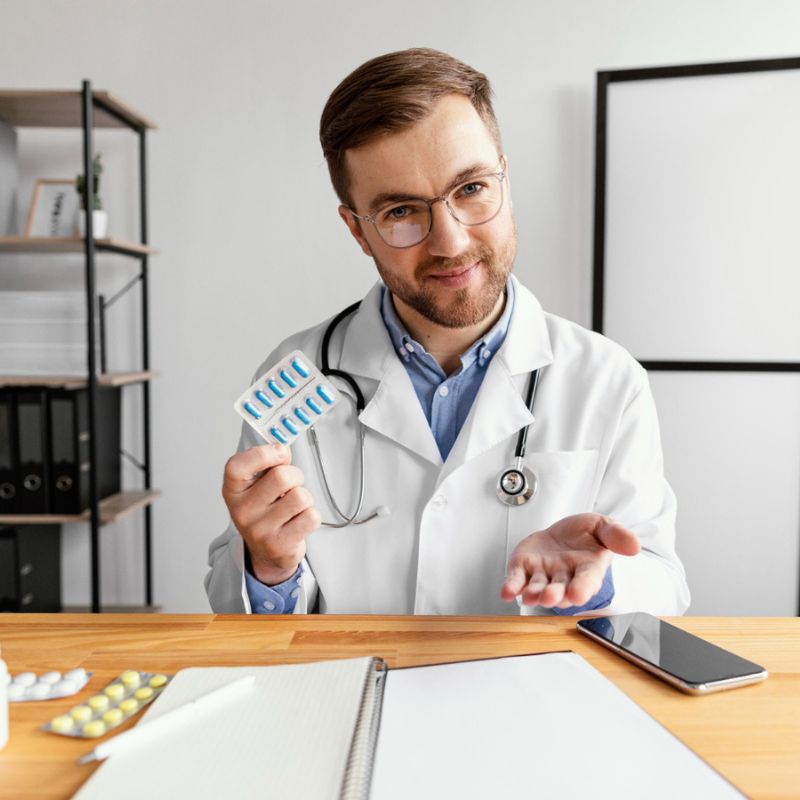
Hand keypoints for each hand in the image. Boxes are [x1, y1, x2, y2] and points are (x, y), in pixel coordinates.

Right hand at [222, 444, 320, 584]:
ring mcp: (259, 530)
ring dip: (305, 498)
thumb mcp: (256, 486)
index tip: (281, 453)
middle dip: (296, 476)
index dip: (264, 453)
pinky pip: (311, 517)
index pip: (238, 465)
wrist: (266, 553)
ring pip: (300, 496)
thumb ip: (267, 464)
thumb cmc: (264, 512)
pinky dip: (311, 516)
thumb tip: (283, 449)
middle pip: (282, 476)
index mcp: (233, 490)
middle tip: (292, 485)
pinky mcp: (279, 545)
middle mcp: (241, 511)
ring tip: (294, 507)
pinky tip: (298, 521)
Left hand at [500, 513, 640, 608]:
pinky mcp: (524, 568)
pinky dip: (511, 586)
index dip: (582, 588)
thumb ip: (616, 536)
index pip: (587, 581)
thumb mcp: (604, 527)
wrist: (564, 533)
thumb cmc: (586, 534)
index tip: (578, 595)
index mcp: (587, 569)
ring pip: (538, 587)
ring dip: (533, 593)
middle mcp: (564, 577)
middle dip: (555, 595)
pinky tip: (507, 592)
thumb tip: (634, 546)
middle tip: (550, 598)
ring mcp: (543, 574)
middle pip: (560, 589)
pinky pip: (517, 579)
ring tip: (531, 596)